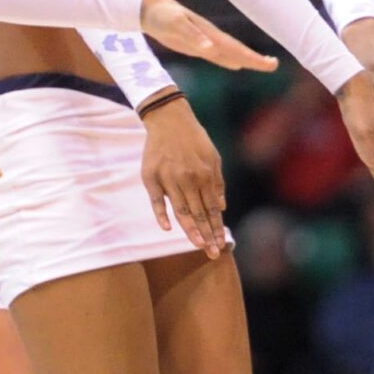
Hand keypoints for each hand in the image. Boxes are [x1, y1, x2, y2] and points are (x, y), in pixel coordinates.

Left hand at [141, 0, 275, 72]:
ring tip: (262, 65)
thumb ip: (194, 37)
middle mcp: (211, 38)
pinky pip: (217, 56)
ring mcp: (204, 42)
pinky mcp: (196, 46)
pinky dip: (228, 60)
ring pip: (230, 53)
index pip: (236, 48)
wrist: (149, 9)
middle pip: (237, 51)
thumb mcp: (176, 25)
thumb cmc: (162, 15)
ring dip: (246, 60)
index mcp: (210, 34)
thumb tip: (211, 50)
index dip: (253, 57)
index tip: (271, 64)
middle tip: (274, 66)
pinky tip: (235, 65)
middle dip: (255, 59)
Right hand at [141, 98, 228, 256]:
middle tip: (213, 254)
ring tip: (198, 246)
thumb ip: (218, 182)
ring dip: (190, 230)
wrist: (168, 119)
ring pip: (181, 210)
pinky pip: (157, 200)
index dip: (217, 228)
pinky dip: (162, 214)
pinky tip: (168, 229)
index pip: (212, 209)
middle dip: (207, 235)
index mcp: (205, 175)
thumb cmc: (194, 138)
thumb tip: (222, 207)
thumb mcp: (213, 157)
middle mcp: (189, 179)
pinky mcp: (151, 177)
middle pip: (199, 214)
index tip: (221, 244)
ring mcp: (169, 179)